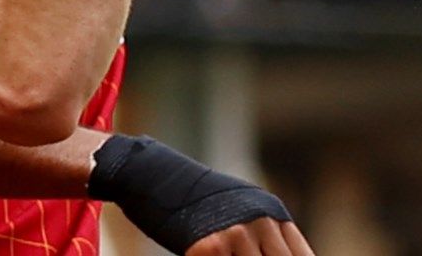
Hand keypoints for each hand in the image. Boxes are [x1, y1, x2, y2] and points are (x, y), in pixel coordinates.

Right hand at [90, 135, 308, 255]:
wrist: (149, 173)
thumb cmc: (189, 195)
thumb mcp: (235, 207)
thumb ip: (260, 233)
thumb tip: (273, 252)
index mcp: (270, 211)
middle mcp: (259, 222)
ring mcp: (235, 235)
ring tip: (219, 251)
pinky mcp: (208, 248)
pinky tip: (198, 253)